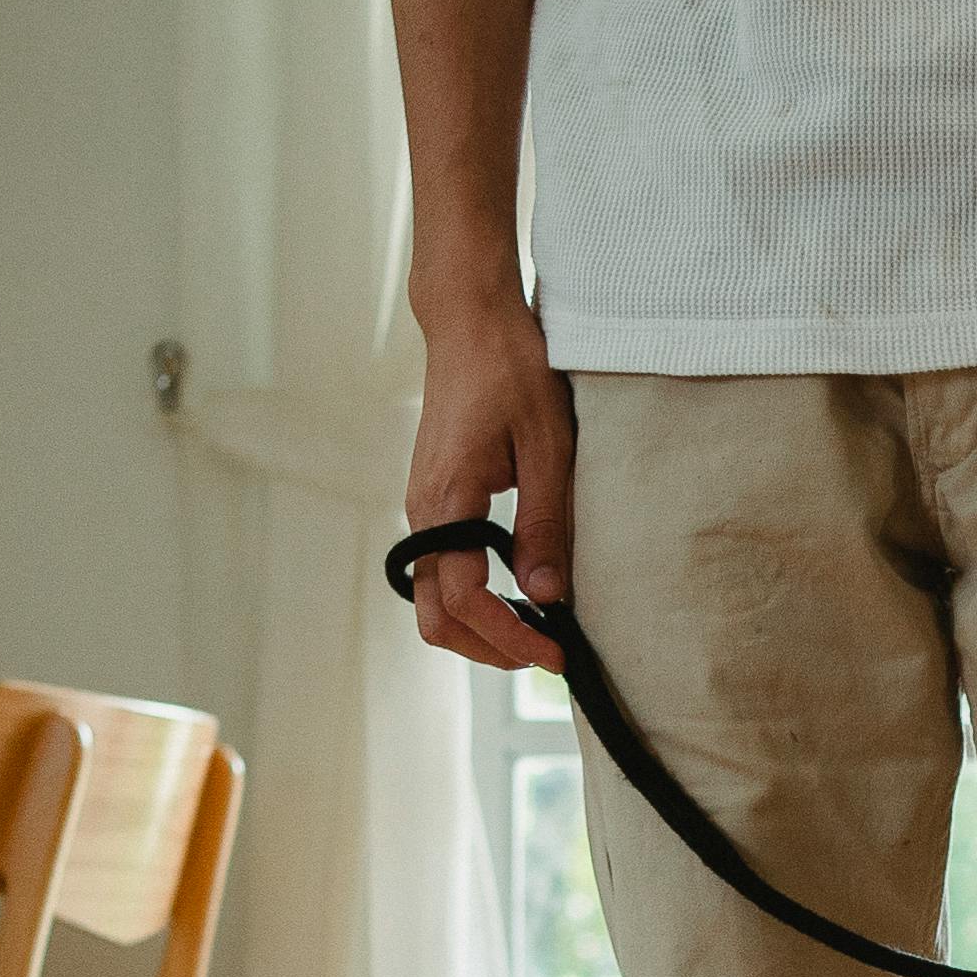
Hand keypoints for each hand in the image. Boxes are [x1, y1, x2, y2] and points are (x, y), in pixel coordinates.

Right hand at [403, 291, 573, 673]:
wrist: (470, 322)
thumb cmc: (511, 370)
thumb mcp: (546, 447)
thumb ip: (545, 524)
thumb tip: (547, 596)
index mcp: (446, 502)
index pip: (464, 599)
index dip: (509, 637)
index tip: (555, 651)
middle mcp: (422, 512)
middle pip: (435, 616)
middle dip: (488, 649)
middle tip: (545, 654)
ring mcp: (422, 507)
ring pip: (434, 598)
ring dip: (480, 627)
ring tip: (537, 630)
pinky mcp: (432, 500)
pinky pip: (440, 570)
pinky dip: (474, 599)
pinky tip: (518, 593)